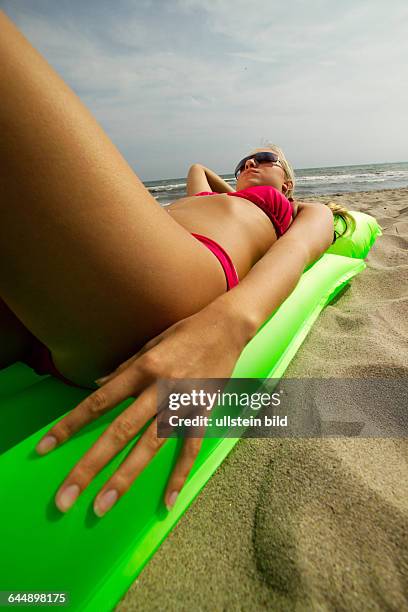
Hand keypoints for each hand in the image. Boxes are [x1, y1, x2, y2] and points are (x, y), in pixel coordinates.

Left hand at [35, 301, 252, 516]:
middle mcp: (158, 387)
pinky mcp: (203, 411)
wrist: (226, 327)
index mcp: (141, 369)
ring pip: (150, 445)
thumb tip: (96, 387)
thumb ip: (124, 369)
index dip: (70, 425)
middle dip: (90, 465)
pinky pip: (190, 447)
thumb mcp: (149, 344)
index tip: (45, 447)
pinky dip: (180, 474)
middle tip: (67, 496)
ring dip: (125, 477)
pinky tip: (168, 500)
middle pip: (119, 431)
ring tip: (103, 504)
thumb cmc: (184, 333)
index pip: (98, 401)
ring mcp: (182, 402)